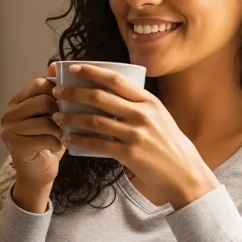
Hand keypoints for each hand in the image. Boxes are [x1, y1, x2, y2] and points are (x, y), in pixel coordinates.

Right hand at [0, 62, 63, 210]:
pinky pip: (45, 138)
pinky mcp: (15, 145)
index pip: (39, 84)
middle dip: (60, 111)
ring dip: (60, 129)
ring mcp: (9, 129)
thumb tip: (56, 64)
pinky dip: (57, 143)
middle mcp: (8, 113)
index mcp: (16, 101)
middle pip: (43, 100)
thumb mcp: (51, 113)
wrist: (38, 172)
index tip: (66, 102)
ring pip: (45, 120)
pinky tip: (59, 147)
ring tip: (64, 135)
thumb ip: (52, 91)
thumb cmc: (46, 141)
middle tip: (67, 121)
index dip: (56, 91)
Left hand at [51, 63, 217, 208]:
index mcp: (148, 101)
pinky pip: (97, 144)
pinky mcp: (130, 154)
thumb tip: (109, 94)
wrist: (184, 172)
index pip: (116, 80)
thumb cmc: (168, 144)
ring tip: (56, 116)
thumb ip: (137, 105)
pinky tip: (68, 138)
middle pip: (100, 97)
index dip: (92, 72)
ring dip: (71, 117)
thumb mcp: (159, 116)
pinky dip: (79, 140)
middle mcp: (142, 114)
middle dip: (73, 92)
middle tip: (56, 92)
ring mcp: (136, 134)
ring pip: (94, 121)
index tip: (74, 68)